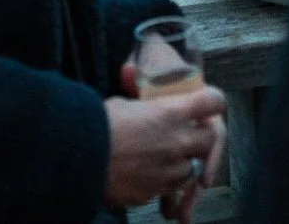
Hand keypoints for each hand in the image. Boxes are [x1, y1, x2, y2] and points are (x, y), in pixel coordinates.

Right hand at [103, 87, 226, 208]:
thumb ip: (145, 105)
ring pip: (191, 170)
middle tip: (188, 135)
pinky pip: (168, 189)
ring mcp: (167, 171)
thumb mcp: (124, 104)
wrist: (75, 160)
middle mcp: (176, 142)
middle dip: (202, 138)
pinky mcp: (153, 192)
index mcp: (171, 113)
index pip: (213, 102)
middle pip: (211, 140)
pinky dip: (162, 182)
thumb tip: (143, 96)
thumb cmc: (97, 126)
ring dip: (182, 164)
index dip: (212, 101)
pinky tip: (145, 174)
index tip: (207, 104)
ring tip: (162, 158)